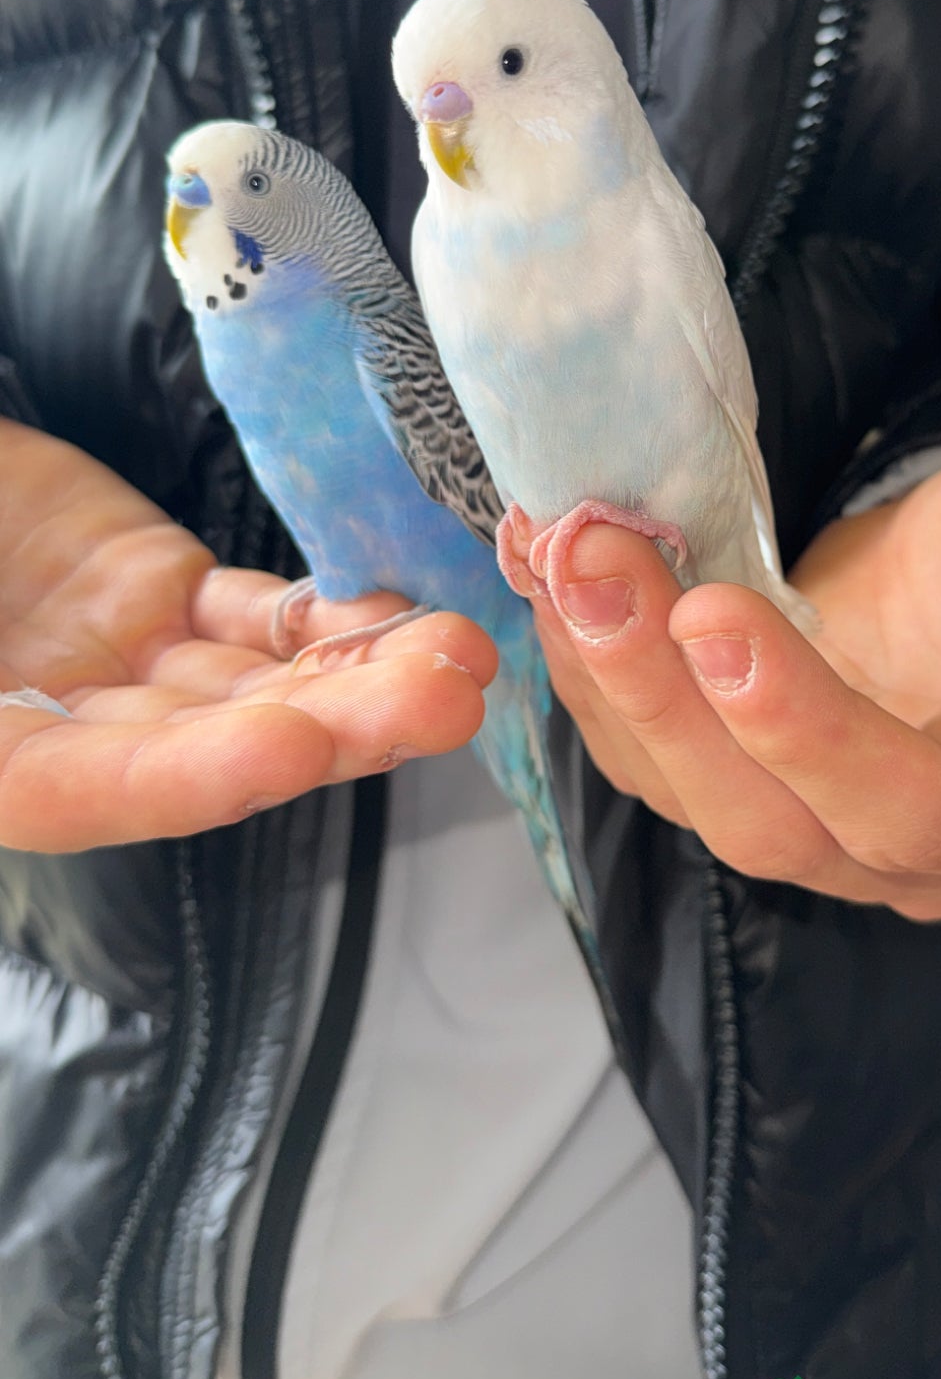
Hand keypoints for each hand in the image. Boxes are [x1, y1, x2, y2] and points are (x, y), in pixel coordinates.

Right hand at [0, 421, 494, 850]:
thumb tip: (27, 712)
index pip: (87, 790)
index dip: (188, 777)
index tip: (288, 745)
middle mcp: (55, 728)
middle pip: (202, 744)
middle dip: (325, 726)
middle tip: (441, 697)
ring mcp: (110, 661)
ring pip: (249, 680)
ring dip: (357, 674)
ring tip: (458, 652)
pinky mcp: (149, 588)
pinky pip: (251, 612)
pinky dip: (324, 616)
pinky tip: (398, 612)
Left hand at [529, 433, 940, 919]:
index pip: (907, 811)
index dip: (809, 733)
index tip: (719, 616)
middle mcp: (904, 851)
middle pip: (765, 819)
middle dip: (663, 693)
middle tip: (595, 556)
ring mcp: (807, 822)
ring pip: (682, 789)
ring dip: (603, 673)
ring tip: (554, 548)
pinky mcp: (728, 774)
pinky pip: (638, 746)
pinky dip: (582, 663)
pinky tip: (540, 564)